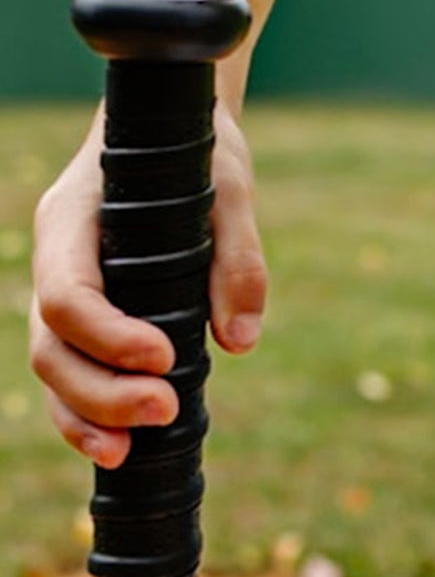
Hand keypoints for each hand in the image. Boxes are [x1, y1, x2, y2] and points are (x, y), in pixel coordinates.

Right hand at [30, 100, 266, 467]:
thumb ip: (238, 257)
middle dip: (99, 389)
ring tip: (129, 451)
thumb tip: (241, 341)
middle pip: (50, 343)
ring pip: (51, 365)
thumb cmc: (197, 148)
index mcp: (73, 220)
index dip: (109, 335)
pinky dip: (85, 412)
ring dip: (85, 414)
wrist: (172, 125)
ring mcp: (60, 287)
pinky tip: (117, 447)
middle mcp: (55, 259)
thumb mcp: (230, 185)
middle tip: (164, 409)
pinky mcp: (84, 314)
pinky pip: (69, 370)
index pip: (70, 292)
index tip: (166, 357)